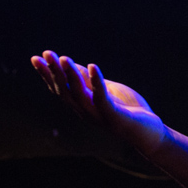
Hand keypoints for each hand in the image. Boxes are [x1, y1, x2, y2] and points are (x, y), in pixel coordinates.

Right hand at [31, 50, 165, 155]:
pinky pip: (103, 99)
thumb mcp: (106, 91)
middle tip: (46, 54)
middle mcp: (87, 112)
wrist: (151, 133)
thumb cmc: (128, 111)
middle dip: (54, 73)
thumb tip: (69, 64)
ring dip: (71, 76)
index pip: (61, 89)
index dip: (47, 75)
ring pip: (80, 96)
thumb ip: (88, 81)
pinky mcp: (115, 117)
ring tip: (64, 58)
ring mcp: (100, 116)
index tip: (36, 58)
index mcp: (83, 106)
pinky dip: (97, 82)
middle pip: (66, 92)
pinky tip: (92, 66)